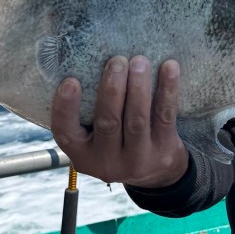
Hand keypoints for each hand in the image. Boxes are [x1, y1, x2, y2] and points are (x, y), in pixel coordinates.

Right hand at [51, 55, 187, 188]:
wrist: (156, 173)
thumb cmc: (119, 142)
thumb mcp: (95, 139)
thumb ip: (87, 113)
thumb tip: (86, 63)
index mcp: (83, 156)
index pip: (65, 133)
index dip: (65, 108)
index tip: (70, 81)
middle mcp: (107, 162)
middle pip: (107, 123)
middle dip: (112, 89)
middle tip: (116, 61)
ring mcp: (137, 160)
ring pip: (136, 119)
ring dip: (138, 87)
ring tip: (139, 61)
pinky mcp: (164, 151)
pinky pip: (165, 116)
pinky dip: (167, 90)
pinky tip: (169, 67)